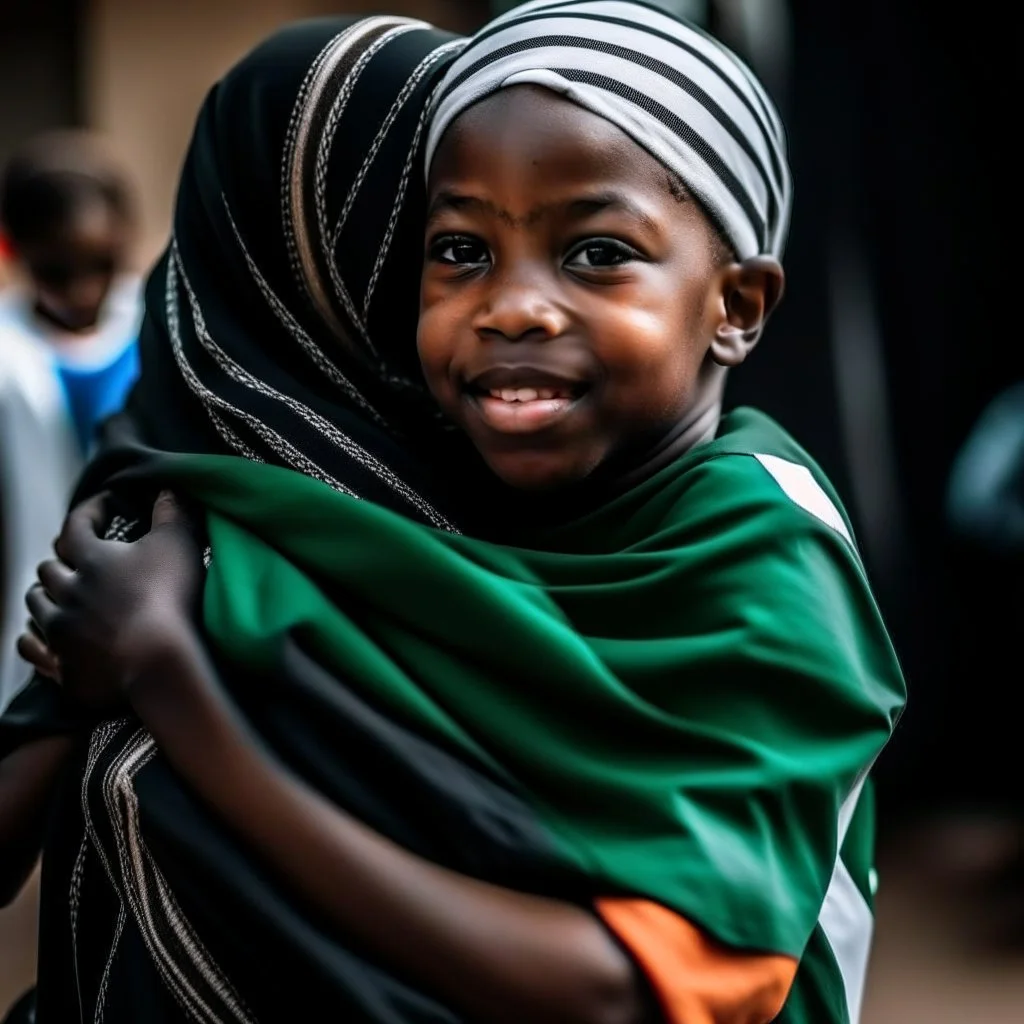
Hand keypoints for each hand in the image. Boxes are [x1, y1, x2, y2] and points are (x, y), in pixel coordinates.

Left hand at [24, 491, 202, 709]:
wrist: (157, 664)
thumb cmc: (168, 598)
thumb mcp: (178, 545)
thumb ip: (171, 513)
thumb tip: (167, 490)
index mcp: (92, 559)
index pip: (76, 525)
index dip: (89, 511)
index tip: (103, 505)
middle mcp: (68, 592)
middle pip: (49, 568)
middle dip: (61, 559)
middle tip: (77, 558)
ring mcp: (61, 631)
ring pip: (36, 605)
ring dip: (45, 596)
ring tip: (58, 595)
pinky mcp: (63, 665)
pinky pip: (32, 649)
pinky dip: (32, 639)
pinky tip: (39, 636)